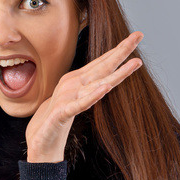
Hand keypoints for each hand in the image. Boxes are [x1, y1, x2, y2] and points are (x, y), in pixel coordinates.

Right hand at [25, 31, 143, 162]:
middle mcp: (73, 85)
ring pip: (96, 83)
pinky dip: (92, 97)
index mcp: (77, 80)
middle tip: (139, 36)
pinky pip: (79, 105)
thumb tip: (104, 77)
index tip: (137, 36)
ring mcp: (67, 98)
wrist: (40, 143)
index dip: (119, 50)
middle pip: (103, 66)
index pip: (102, 62)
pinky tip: (105, 88)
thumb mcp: (74, 98)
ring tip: (135, 62)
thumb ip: (86, 87)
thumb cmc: (56, 119)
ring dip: (116, 73)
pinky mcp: (61, 114)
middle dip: (121, 51)